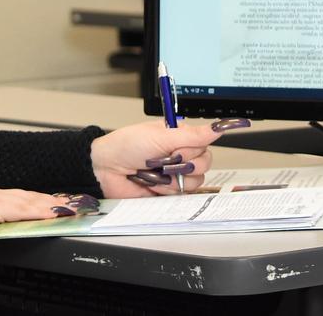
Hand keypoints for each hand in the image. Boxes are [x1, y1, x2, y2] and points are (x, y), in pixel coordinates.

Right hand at [0, 185, 85, 264]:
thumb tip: (0, 230)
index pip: (14, 197)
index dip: (35, 200)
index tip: (52, 203)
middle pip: (23, 196)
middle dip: (47, 201)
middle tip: (68, 204)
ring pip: (24, 201)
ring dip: (48, 205)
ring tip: (67, 209)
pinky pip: (19, 210)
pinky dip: (37, 212)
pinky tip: (51, 215)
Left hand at [89, 118, 249, 198]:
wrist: (106, 168)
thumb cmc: (126, 145)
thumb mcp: (160, 135)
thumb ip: (192, 135)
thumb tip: (217, 129)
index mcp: (179, 137)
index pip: (204, 144)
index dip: (193, 150)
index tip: (178, 149)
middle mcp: (179, 155)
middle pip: (204, 164)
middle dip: (184, 165)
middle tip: (165, 161)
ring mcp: (174, 174)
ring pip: (195, 181)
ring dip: (173, 177)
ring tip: (155, 171)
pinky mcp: (167, 191)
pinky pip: (181, 194)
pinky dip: (167, 189)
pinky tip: (153, 183)